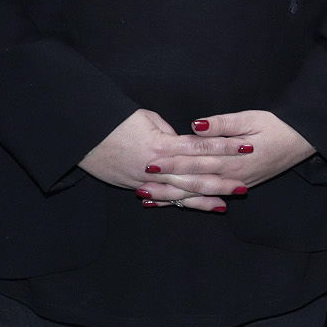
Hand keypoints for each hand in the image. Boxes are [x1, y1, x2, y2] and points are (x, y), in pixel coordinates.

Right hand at [78, 109, 252, 211]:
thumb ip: (171, 133)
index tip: (245, 147)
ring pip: (181, 192)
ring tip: (227, 203)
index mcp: (162, 144)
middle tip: (243, 186)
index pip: (201, 146)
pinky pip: (162, 197)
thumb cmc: (115, 120)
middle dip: (221, 181)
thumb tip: (187, 141)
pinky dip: (180, 203)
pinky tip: (197, 207)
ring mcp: (144, 179)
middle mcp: (156, 166)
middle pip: (195, 175)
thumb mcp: (148, 119)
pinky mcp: (133, 186)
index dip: (225, 147)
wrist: (81, 134)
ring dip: (205, 198)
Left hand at [147, 109, 316, 212]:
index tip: (149, 160)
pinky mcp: (242, 186)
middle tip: (139, 184)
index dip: (171, 161)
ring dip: (174, 196)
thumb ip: (222, 124)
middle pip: (193, 181)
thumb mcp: (251, 118)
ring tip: (150, 198)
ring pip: (200, 193)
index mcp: (232, 158)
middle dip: (166, 182)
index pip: (195, 160)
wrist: (305, 140)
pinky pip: (212, 197)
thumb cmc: (279, 126)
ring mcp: (238, 183)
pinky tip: (176, 202)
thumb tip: (195, 125)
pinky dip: (192, 201)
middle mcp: (233, 176)